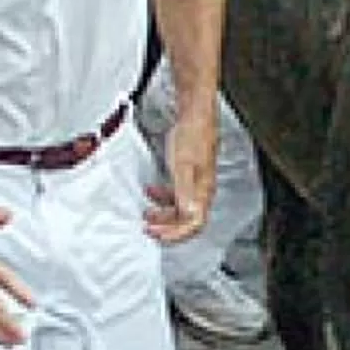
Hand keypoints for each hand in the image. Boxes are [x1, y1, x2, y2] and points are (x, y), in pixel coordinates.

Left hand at [146, 105, 218, 244]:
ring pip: (180, 208)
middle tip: (148, 228)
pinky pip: (176, 194)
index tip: (157, 235)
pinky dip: (162, 198)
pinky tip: (151, 191)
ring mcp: (195, 182)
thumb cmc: (193, 135)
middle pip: (186, 220)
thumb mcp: (183, 165)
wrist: (195, 114)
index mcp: (203, 191)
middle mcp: (202, 190)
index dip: (176, 234)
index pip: (194, 224)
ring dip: (162, 214)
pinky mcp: (188, 174)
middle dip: (166, 227)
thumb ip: (185, 192)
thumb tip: (189, 215)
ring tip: (147, 213)